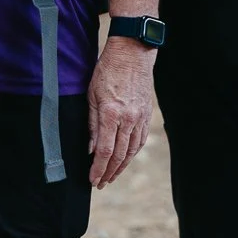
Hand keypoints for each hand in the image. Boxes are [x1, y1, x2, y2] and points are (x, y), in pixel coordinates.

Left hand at [87, 36, 154, 187]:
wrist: (133, 54)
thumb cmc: (107, 71)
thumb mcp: (92, 95)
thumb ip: (92, 124)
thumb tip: (90, 149)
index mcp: (111, 114)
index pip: (105, 150)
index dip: (98, 168)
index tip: (92, 180)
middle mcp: (128, 119)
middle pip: (119, 155)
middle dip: (109, 172)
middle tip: (100, 184)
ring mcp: (140, 117)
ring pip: (132, 150)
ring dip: (122, 166)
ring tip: (112, 176)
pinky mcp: (147, 114)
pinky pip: (140, 140)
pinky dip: (133, 153)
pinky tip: (126, 159)